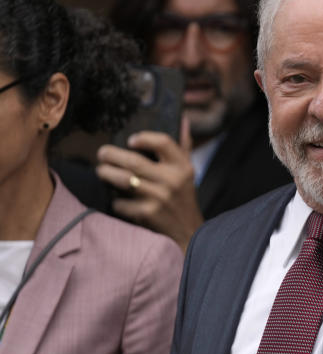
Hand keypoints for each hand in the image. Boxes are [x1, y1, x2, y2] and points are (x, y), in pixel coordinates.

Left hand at [96, 119, 203, 251]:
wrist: (188, 234)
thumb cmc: (183, 199)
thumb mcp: (187, 172)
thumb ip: (183, 146)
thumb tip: (182, 119)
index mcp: (183, 167)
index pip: (163, 142)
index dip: (144, 138)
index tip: (131, 140)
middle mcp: (172, 180)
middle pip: (133, 160)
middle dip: (111, 155)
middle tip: (102, 154)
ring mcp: (158, 198)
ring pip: (122, 179)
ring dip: (106, 174)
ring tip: (102, 172)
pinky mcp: (146, 214)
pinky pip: (120, 202)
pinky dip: (115, 201)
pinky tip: (118, 200)